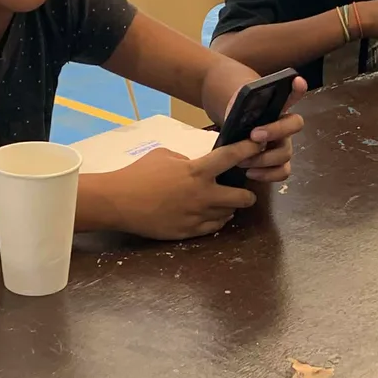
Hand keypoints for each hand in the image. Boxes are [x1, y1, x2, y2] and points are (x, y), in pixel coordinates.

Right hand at [107, 146, 256, 239]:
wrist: (118, 202)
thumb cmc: (138, 174)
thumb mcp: (163, 156)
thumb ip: (186, 160)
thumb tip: (196, 165)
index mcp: (197, 172)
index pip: (231, 158)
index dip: (249, 149)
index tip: (259, 145)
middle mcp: (203, 196)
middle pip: (242, 198)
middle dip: (248, 194)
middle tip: (244, 191)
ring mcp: (197, 216)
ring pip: (228, 214)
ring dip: (230, 208)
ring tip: (225, 203)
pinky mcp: (188, 232)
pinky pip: (213, 228)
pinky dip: (217, 220)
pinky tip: (213, 215)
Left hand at [223, 78, 304, 183]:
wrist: (234, 132)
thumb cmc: (238, 116)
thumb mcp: (237, 107)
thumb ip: (239, 107)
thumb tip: (235, 113)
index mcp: (277, 106)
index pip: (293, 94)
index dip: (297, 88)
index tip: (296, 81)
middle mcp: (285, 125)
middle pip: (294, 124)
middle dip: (275, 130)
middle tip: (254, 135)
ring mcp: (284, 144)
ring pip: (286, 153)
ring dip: (264, 158)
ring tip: (243, 160)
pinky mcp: (279, 163)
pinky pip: (282, 171)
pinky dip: (267, 175)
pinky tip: (250, 172)